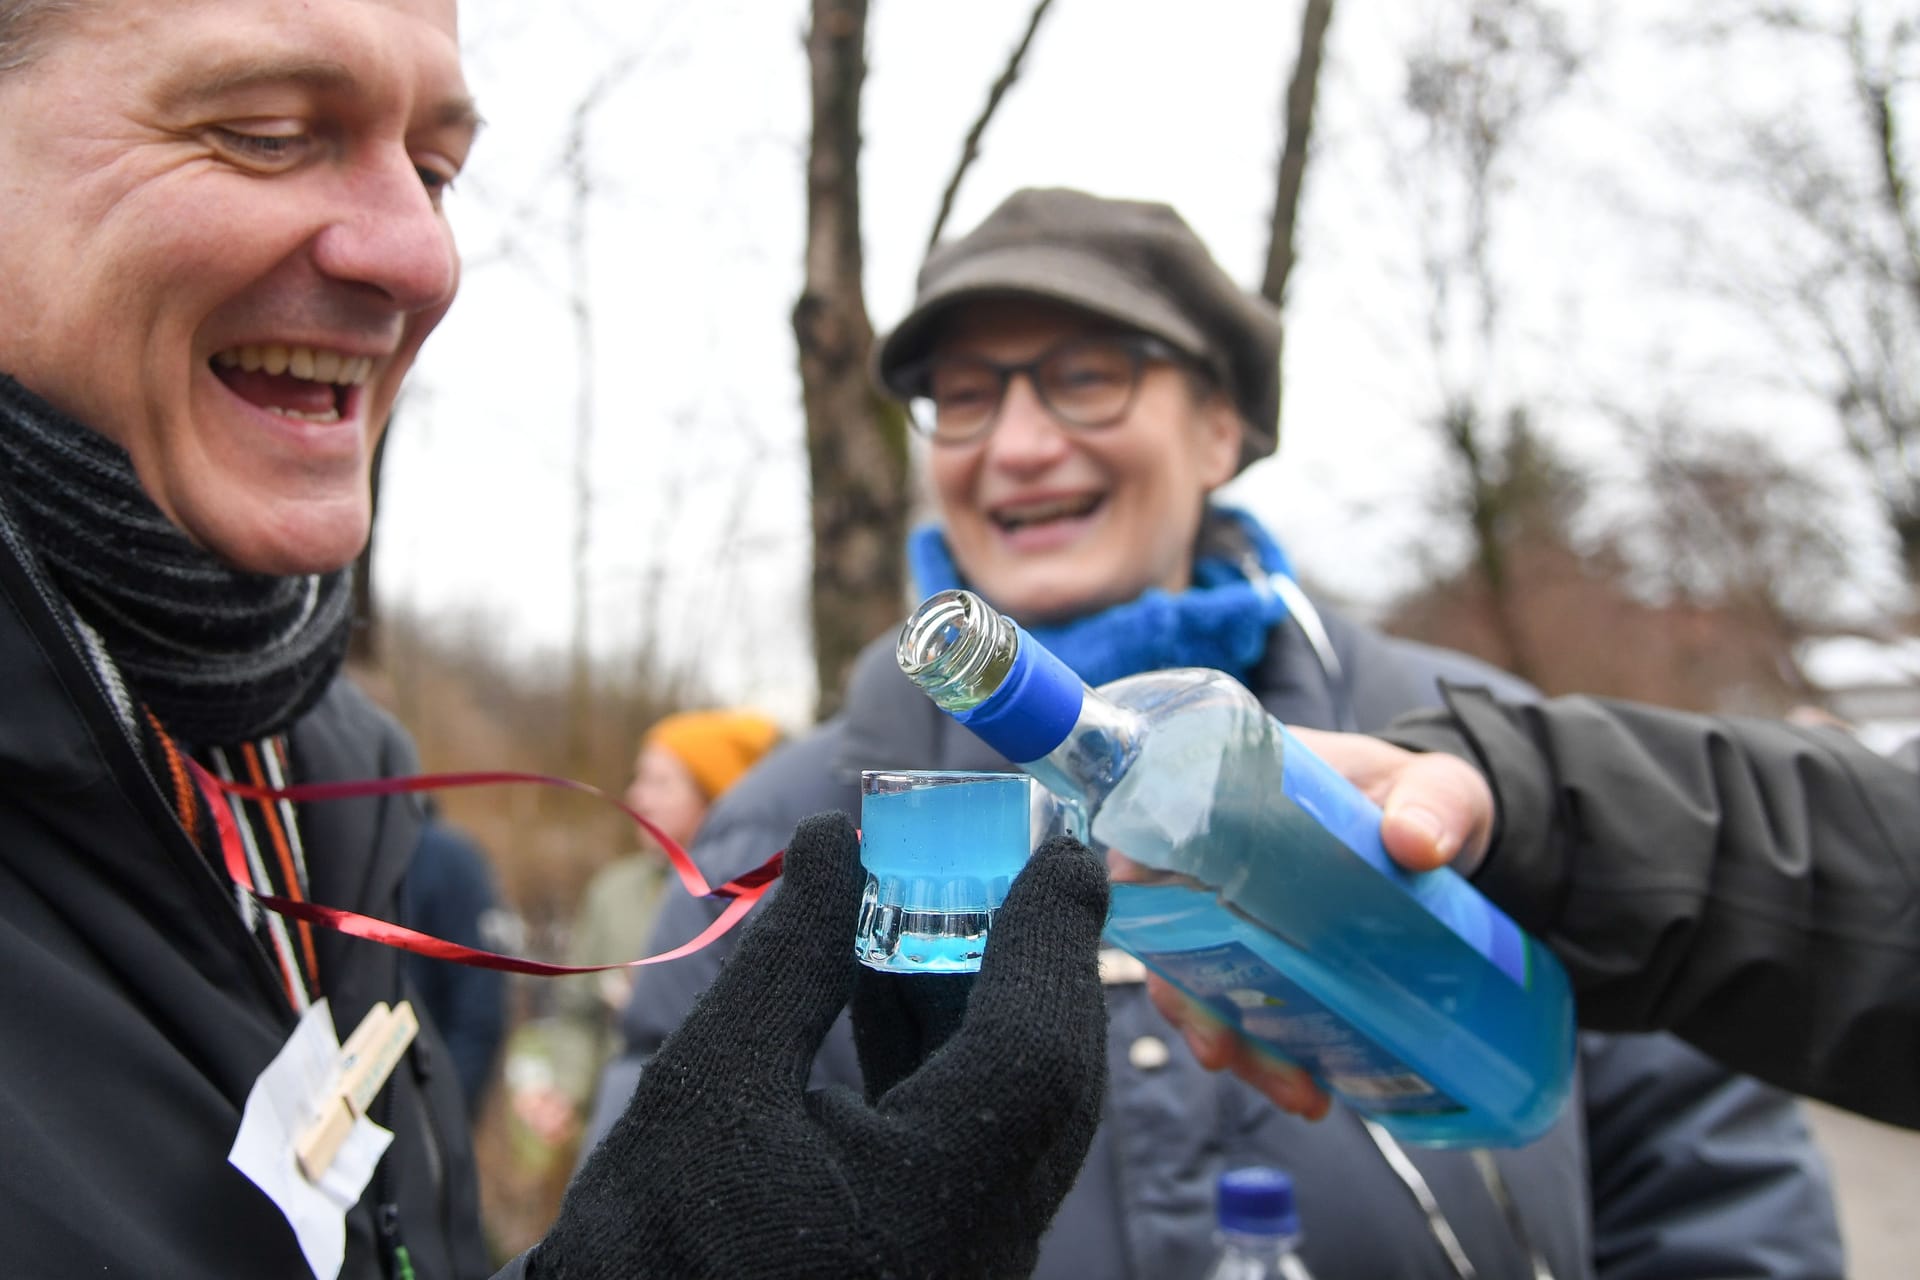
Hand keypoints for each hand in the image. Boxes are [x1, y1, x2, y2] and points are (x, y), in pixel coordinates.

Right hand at [532, 812, 1109, 1279]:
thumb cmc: (652, 1251)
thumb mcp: (710, 1085)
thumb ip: (794, 959)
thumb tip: (836, 841)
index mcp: (943, 1202)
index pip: (1038, 1044)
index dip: (1050, 935)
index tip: (1064, 849)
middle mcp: (990, 1241)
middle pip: (1049, 1077)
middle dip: (1029, 958)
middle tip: (1006, 859)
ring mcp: (975, 1259)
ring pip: (1019, 1107)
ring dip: (985, 999)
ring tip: (934, 899)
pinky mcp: (946, 1261)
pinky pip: (977, 1141)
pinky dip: (948, 1056)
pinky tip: (893, 982)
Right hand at [1133, 728, 1496, 1123]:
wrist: (1453, 839)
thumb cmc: (1428, 796)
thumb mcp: (1440, 787)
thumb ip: (1434, 803)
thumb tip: (1414, 842)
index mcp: (1241, 796)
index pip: (1158, 830)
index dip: (1139, 885)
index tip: (1155, 938)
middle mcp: (1224, 860)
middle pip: (1169, 929)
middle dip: (1187, 1000)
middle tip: (1222, 1048)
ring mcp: (1243, 917)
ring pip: (1202, 985)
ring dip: (1233, 1043)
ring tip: (1292, 1089)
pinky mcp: (1272, 962)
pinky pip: (1248, 1013)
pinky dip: (1271, 1058)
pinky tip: (1311, 1090)